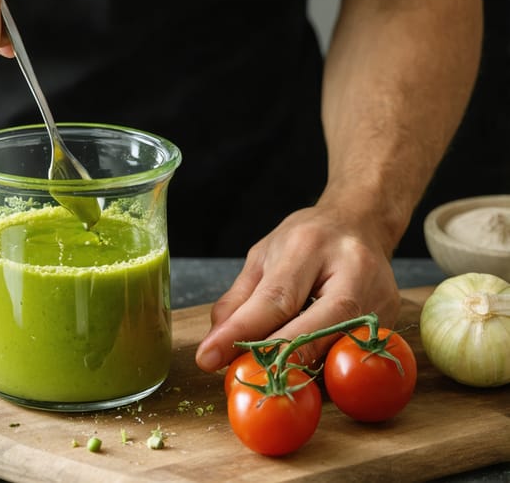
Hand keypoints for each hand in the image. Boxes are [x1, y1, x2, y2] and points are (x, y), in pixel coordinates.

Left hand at [194, 203, 402, 372]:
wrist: (361, 222)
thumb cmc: (307, 240)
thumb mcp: (263, 257)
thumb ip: (239, 299)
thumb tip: (216, 342)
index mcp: (310, 246)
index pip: (274, 299)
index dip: (240, 333)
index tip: (208, 357)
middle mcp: (353, 271)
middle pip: (314, 329)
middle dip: (272, 358)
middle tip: (239, 375)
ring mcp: (378, 298)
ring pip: (332, 348)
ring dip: (295, 367)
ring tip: (263, 374)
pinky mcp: (389, 319)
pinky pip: (347, 352)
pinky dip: (319, 364)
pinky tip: (298, 367)